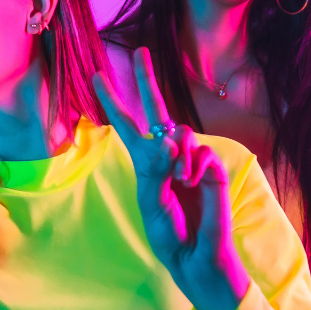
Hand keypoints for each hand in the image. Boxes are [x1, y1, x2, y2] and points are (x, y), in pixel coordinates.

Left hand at [93, 48, 249, 309]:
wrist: (196, 257)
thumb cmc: (169, 234)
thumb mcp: (152, 201)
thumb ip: (155, 168)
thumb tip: (166, 138)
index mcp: (145, 164)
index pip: (127, 126)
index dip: (112, 101)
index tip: (97, 75)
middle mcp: (167, 156)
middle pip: (156, 110)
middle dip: (146, 81)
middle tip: (140, 52)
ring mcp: (191, 159)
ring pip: (181, 132)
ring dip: (178, 154)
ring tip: (181, 180)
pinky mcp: (213, 168)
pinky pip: (201, 151)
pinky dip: (195, 165)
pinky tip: (195, 182)